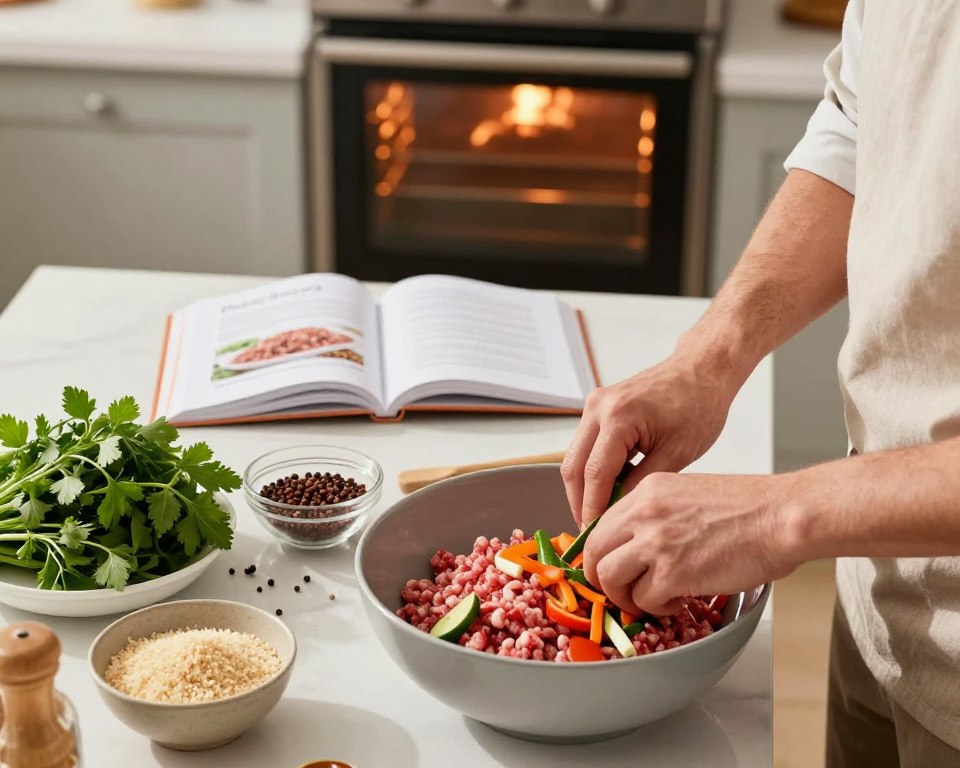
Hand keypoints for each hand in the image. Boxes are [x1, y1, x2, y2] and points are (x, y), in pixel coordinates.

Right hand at [562, 352, 737, 527]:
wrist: (701, 369)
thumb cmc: (699, 405)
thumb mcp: (677, 453)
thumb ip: (643, 484)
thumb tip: (617, 513)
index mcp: (618, 416)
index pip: (595, 474)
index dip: (591, 509)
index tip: (594, 536)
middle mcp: (598, 407)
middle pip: (573, 466)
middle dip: (579, 502)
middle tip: (591, 531)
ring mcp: (595, 404)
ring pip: (575, 457)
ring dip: (585, 487)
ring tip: (602, 514)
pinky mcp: (599, 407)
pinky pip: (587, 445)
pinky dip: (594, 469)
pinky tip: (612, 487)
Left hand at [583, 472, 798, 614]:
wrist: (781, 516)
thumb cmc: (750, 508)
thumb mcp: (689, 493)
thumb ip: (659, 514)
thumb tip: (641, 543)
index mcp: (647, 492)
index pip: (601, 524)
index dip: (602, 551)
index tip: (610, 566)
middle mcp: (644, 513)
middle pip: (593, 551)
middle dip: (601, 577)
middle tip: (619, 591)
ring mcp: (655, 543)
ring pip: (608, 577)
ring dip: (625, 597)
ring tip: (649, 599)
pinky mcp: (673, 573)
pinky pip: (643, 600)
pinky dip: (656, 609)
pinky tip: (676, 603)